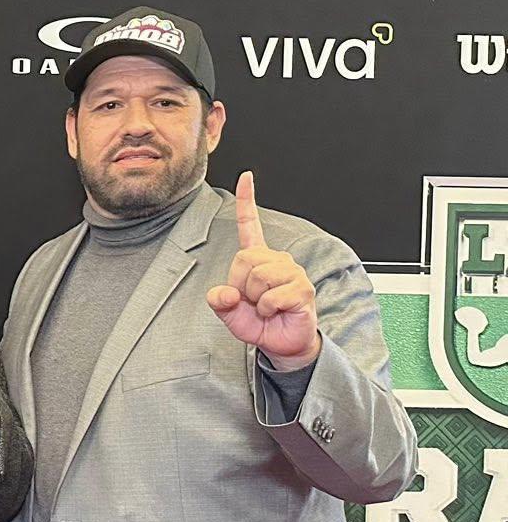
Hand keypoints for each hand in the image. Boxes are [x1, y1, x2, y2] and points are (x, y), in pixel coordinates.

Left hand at [205, 171, 321, 368]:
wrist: (281, 343)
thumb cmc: (258, 323)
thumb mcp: (229, 313)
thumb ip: (219, 301)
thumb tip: (224, 293)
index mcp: (257, 260)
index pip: (250, 226)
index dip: (246, 202)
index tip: (246, 177)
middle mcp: (277, 260)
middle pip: (245, 258)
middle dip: (241, 284)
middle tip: (252, 301)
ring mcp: (292, 272)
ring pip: (258, 276)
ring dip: (255, 299)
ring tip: (266, 307)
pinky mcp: (302, 289)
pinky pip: (272, 296)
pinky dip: (267, 309)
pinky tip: (276, 312)